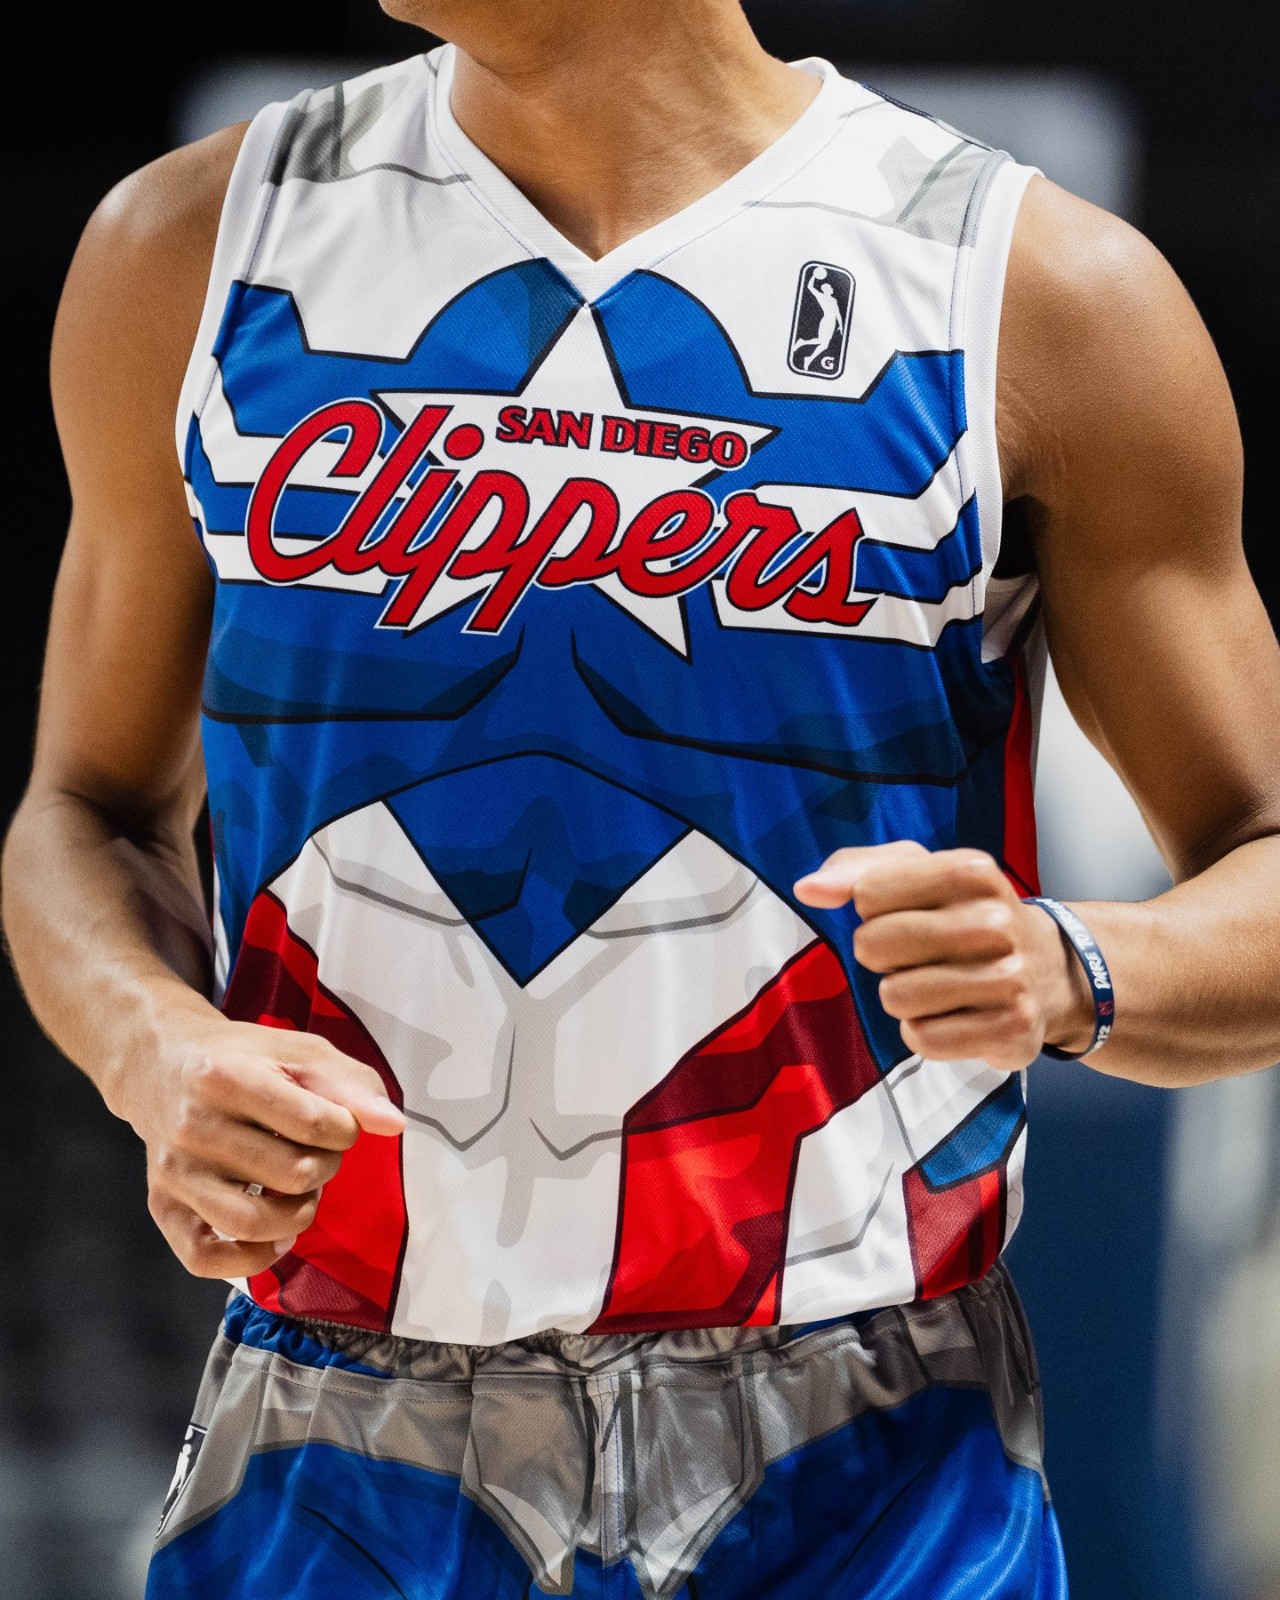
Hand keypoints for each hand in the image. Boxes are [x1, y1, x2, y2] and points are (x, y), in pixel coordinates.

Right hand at [125, 1014, 404, 1279]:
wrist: (161, 1065)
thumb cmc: (242, 1058)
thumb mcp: (299, 1051)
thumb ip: (350, 1083)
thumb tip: (393, 1124)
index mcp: (226, 1076)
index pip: (315, 1124)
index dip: (347, 1129)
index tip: (339, 1122)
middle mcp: (192, 1126)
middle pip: (292, 1175)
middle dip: (326, 1167)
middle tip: (319, 1152)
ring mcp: (173, 1171)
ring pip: (252, 1222)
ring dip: (299, 1214)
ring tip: (302, 1191)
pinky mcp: (161, 1204)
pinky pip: (203, 1257)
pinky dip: (250, 1259)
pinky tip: (275, 1236)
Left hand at [794, 841, 1093, 1071]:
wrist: (1048, 969)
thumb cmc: (961, 914)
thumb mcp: (917, 874)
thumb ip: (855, 869)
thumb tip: (807, 889)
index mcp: (972, 871)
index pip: (868, 893)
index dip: (871, 908)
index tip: (900, 912)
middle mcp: (997, 921)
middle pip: (875, 945)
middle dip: (879, 954)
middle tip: (914, 954)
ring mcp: (1010, 978)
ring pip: (895, 997)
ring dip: (901, 996)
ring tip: (934, 984)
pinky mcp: (1011, 1030)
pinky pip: (923, 1038)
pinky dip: (923, 1032)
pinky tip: (951, 1015)